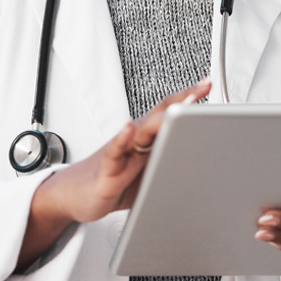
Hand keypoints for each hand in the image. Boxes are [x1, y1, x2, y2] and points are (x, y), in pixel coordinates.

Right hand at [18, 78, 211, 270]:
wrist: (73, 195)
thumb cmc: (112, 182)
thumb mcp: (148, 174)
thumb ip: (169, 164)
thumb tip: (201, 164)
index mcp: (145, 140)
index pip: (169, 114)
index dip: (188, 100)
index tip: (207, 85)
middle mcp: (133, 140)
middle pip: (159, 115)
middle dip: (181, 101)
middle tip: (202, 87)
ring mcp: (119, 152)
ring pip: (140, 131)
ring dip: (160, 119)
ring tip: (178, 107)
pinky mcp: (106, 170)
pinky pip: (113, 152)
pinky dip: (121, 139)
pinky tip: (128, 128)